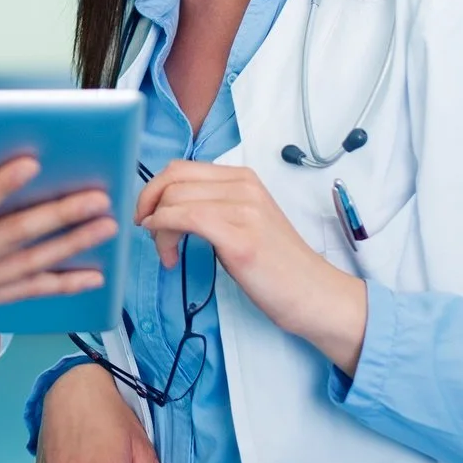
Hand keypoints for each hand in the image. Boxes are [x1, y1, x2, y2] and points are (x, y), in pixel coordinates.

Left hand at [135, 161, 368, 373]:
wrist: (315, 294)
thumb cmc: (277, 265)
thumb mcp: (244, 221)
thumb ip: (213, 206)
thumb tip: (168, 206)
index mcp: (243, 178)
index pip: (180, 168)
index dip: (153, 190)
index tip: (148, 216)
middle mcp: (243, 186)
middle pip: (172, 180)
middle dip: (149, 207)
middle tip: (150, 235)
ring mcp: (244, 209)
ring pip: (174, 200)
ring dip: (158, 228)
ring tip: (167, 254)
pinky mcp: (240, 238)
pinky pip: (185, 219)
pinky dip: (165, 231)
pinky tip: (168, 252)